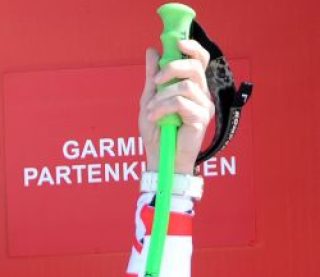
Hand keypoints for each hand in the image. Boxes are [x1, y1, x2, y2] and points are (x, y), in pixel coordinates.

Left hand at [141, 38, 213, 170]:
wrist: (159, 157)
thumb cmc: (156, 131)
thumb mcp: (149, 99)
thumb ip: (152, 76)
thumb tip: (152, 51)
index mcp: (192, 86)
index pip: (200, 59)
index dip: (192, 48)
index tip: (177, 43)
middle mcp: (202, 93)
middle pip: (194, 67)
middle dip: (172, 68)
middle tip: (156, 81)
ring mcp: (203, 106)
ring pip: (184, 86)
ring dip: (161, 97)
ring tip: (150, 111)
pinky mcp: (201, 118)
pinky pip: (180, 103)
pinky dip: (162, 108)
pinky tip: (154, 117)